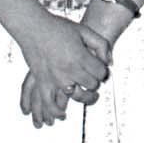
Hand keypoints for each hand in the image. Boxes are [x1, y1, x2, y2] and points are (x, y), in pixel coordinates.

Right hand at [16, 12, 108, 126]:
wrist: (34, 27)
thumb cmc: (58, 28)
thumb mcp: (85, 31)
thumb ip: (101, 45)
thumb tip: (109, 61)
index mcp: (80, 57)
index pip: (100, 72)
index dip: (103, 71)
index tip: (100, 67)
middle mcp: (69, 70)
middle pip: (91, 84)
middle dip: (95, 81)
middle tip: (94, 78)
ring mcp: (55, 78)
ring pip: (75, 96)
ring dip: (84, 98)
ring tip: (90, 98)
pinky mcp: (42, 82)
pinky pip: (49, 102)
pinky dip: (55, 111)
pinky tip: (62, 115)